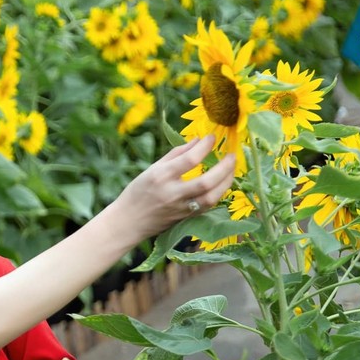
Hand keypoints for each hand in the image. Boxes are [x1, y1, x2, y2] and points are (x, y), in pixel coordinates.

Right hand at [112, 134, 236, 240]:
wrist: (128, 222)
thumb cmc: (138, 192)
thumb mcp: (152, 169)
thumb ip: (177, 154)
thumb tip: (198, 140)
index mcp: (161, 176)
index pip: (190, 159)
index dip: (205, 146)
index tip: (212, 137)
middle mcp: (172, 193)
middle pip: (206, 181)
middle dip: (224, 167)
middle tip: (232, 156)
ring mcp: (180, 208)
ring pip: (211, 197)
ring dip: (226, 182)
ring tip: (231, 170)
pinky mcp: (185, 218)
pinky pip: (208, 206)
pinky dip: (218, 193)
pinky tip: (222, 184)